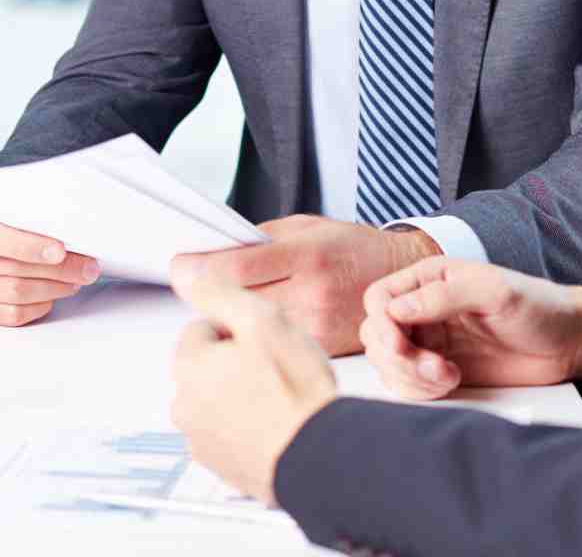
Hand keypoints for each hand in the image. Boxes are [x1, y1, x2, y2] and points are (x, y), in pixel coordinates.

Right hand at [0, 202, 100, 325]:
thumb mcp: (7, 201)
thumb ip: (32, 212)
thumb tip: (75, 230)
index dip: (31, 246)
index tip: (61, 250)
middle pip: (12, 269)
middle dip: (58, 270)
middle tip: (88, 267)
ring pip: (14, 294)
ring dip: (53, 288)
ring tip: (75, 280)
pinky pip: (9, 315)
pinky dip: (37, 307)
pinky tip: (52, 295)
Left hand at [170, 215, 438, 355]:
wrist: (402, 285)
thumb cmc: (354, 251)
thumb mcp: (309, 228)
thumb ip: (262, 240)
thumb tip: (214, 251)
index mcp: (307, 256)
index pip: (237, 266)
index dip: (199, 268)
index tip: (179, 267)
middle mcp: (311, 294)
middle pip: (236, 303)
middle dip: (210, 298)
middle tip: (198, 288)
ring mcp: (316, 329)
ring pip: (250, 332)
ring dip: (230, 324)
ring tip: (236, 311)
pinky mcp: (320, 354)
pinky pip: (273, 350)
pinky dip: (256, 344)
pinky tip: (261, 334)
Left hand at [170, 268, 336, 505]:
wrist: (319, 455)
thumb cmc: (295, 392)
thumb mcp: (263, 321)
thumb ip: (221, 293)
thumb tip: (191, 275)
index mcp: (190, 366)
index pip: (202, 327)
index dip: (239, 328)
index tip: (264, 338)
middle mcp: (186, 405)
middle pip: (207, 365)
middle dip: (235, 361)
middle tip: (275, 366)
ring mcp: (201, 439)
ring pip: (218, 399)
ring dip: (240, 394)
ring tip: (280, 396)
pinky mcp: (220, 465)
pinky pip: (229, 432)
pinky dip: (246, 426)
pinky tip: (276, 422)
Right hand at [359, 257, 581, 399]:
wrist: (568, 344)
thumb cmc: (537, 306)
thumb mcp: (495, 291)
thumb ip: (445, 294)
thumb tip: (397, 308)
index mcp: (429, 280)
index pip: (379, 299)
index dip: (382, 324)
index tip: (401, 345)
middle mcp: (423, 310)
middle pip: (376, 336)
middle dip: (399, 359)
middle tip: (436, 369)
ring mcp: (429, 343)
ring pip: (388, 365)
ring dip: (411, 378)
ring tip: (450, 377)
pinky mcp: (439, 372)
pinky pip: (408, 386)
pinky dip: (420, 392)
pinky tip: (452, 383)